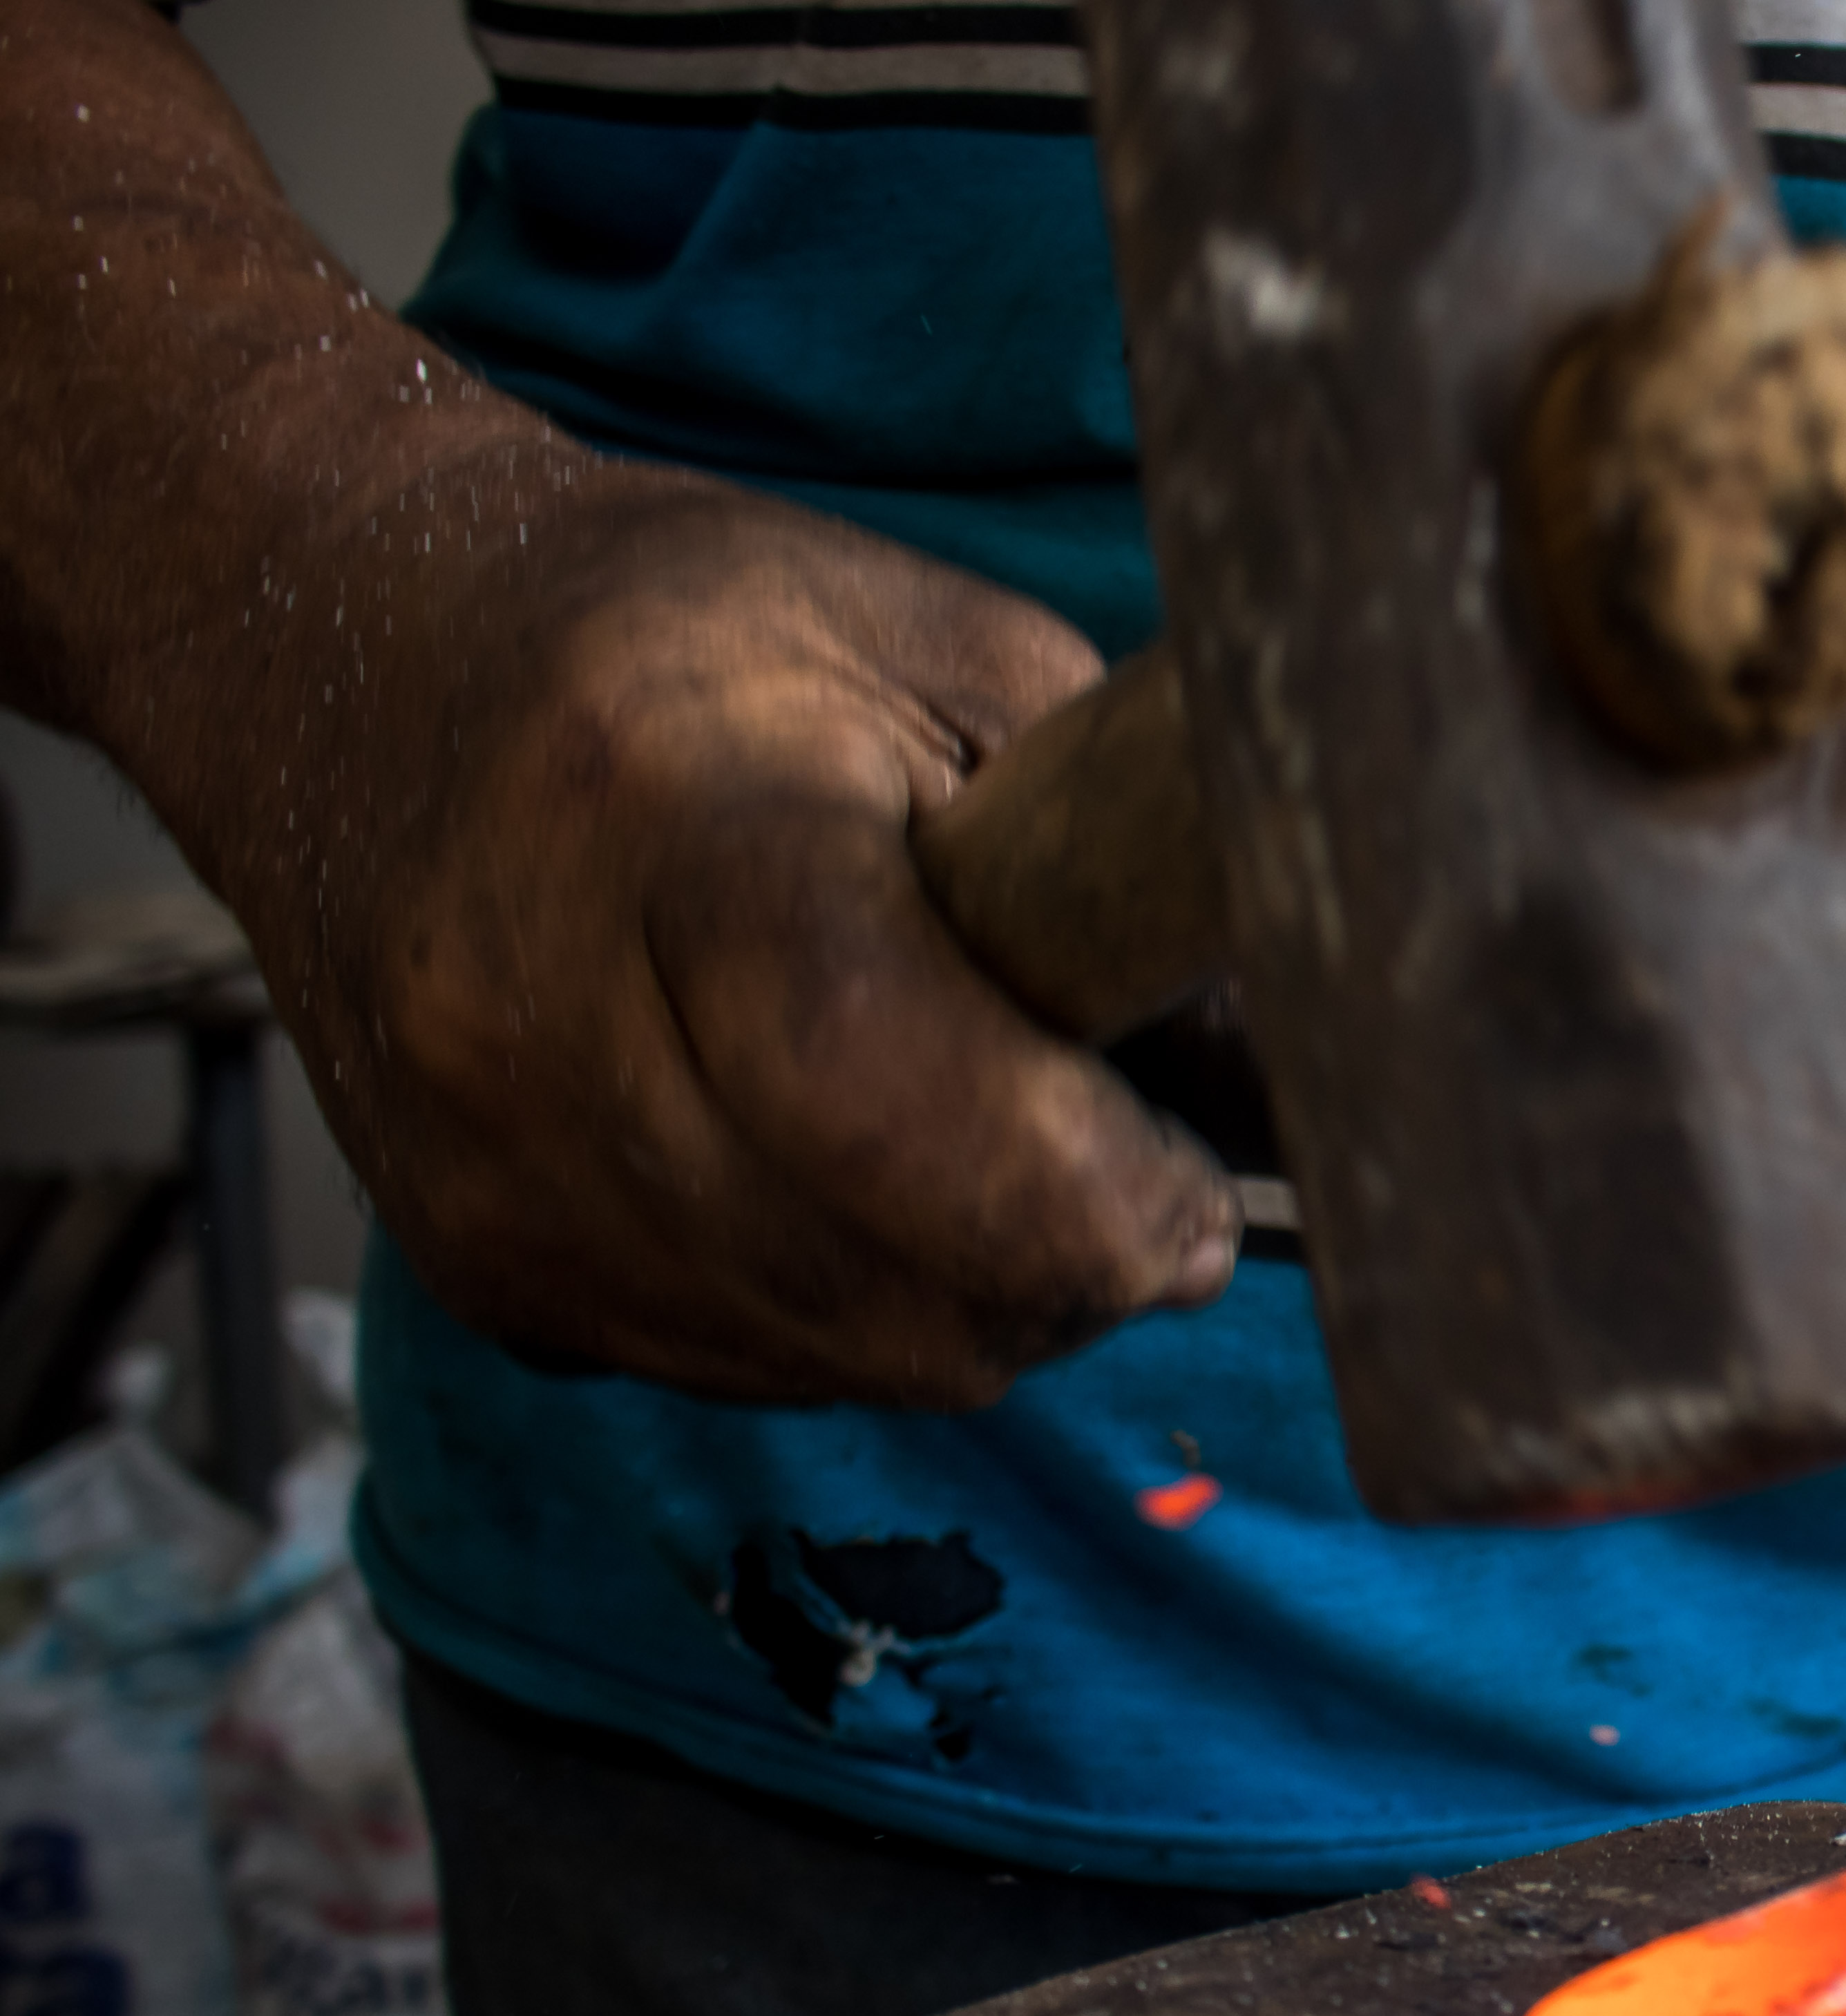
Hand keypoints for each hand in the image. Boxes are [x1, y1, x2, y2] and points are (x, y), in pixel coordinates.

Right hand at [255, 456, 1240, 1406]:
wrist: (364, 680)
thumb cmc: (700, 647)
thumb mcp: (955, 664)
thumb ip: (1131, 876)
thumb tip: (1312, 1094)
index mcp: (667, 812)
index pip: (880, 1077)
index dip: (1087, 1185)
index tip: (1196, 1191)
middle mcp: (535, 1018)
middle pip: (895, 1279)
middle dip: (1076, 1264)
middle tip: (1143, 1178)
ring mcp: (492, 1175)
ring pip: (852, 1358)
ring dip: (984, 1298)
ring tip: (1004, 1148)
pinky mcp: (484, 1277)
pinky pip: (760, 1368)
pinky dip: (865, 1307)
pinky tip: (864, 1173)